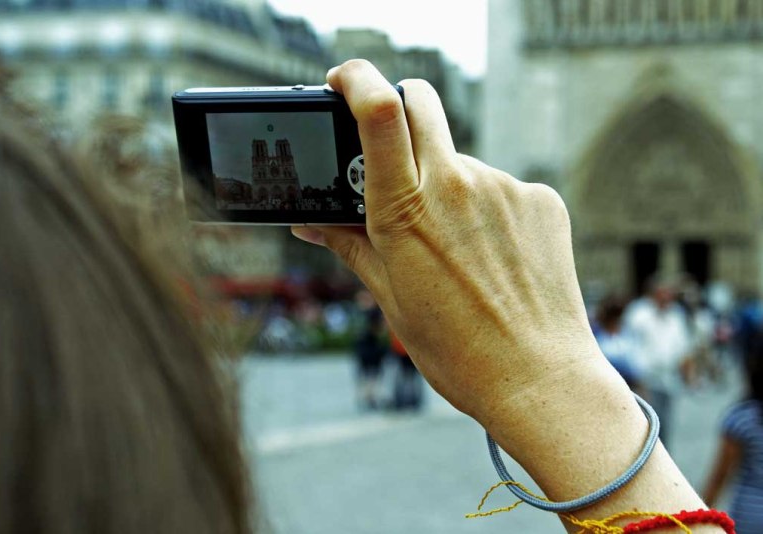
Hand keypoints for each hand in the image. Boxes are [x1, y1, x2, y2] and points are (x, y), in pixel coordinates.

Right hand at [293, 61, 715, 528]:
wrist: (539, 379)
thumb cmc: (456, 349)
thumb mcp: (390, 298)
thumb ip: (350, 246)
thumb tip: (310, 224)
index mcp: (406, 211)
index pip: (380, 112)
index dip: (357, 80)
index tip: (343, 79)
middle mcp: (457, 185)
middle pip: (423, 103)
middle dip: (400, 109)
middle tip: (391, 151)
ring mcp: (504, 188)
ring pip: (460, 157)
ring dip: (446, 181)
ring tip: (455, 246)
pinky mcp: (540, 199)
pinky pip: (502, 186)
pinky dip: (487, 207)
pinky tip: (492, 254)